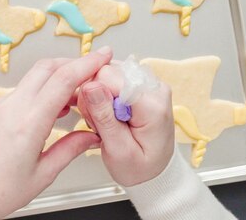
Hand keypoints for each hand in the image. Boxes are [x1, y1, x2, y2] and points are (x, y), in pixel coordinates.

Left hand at [0, 47, 111, 219]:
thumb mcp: (41, 176)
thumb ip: (70, 150)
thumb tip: (91, 136)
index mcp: (27, 124)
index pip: (63, 80)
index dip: (87, 63)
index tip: (103, 55)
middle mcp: (10, 108)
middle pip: (46, 68)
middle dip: (73, 63)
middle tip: (93, 71)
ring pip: (32, 79)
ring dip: (56, 79)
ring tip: (74, 99)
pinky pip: (19, 92)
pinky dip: (38, 92)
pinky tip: (48, 110)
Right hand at [77, 64, 173, 186]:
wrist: (154, 172)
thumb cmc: (140, 167)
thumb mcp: (118, 150)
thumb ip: (104, 117)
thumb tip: (90, 86)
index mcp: (152, 104)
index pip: (108, 76)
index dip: (93, 96)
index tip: (97, 120)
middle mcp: (153, 87)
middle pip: (106, 71)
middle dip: (94, 97)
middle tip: (101, 124)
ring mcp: (148, 83)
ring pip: (105, 72)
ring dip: (97, 96)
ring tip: (106, 121)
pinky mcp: (140, 84)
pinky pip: (111, 77)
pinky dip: (103, 94)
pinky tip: (108, 112)